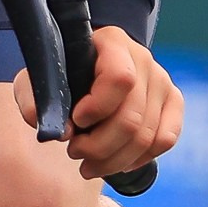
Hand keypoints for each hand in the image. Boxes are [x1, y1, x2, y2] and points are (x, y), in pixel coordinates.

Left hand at [12, 27, 183, 178]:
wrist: (88, 65)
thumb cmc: (62, 72)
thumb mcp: (39, 78)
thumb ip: (35, 100)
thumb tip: (58, 132)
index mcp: (112, 43)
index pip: (119, 78)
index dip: (98, 107)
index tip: (76, 120)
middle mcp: (143, 59)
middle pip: (132, 117)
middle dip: (99, 146)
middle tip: (74, 153)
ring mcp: (162, 81)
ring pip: (146, 136)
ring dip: (114, 160)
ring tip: (88, 164)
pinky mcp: (172, 102)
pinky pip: (165, 139)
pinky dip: (139, 159)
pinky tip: (117, 162)